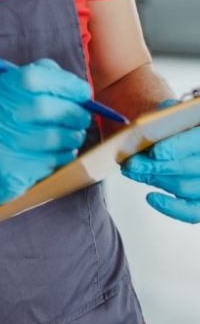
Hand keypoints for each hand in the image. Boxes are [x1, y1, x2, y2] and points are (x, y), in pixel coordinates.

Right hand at [0, 59, 91, 212]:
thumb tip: (74, 83)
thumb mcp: (5, 96)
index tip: (83, 91)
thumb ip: (36, 80)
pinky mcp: (8, 173)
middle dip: (74, 112)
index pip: (31, 78)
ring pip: (52, 138)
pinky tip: (59, 153)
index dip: (64, 82)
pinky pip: (50, 162)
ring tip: (72, 135)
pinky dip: (63, 156)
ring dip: (72, 136)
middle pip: (44, 107)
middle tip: (83, 117)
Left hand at [122, 100, 199, 222]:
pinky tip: (151, 197)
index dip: (175, 148)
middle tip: (130, 164)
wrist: (185, 136)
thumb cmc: (179, 124)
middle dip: (156, 167)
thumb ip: (165, 115)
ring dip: (155, 180)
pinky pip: (192, 211)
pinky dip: (172, 208)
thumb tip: (147, 126)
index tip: (155, 152)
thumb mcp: (175, 112)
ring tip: (132, 171)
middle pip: (188, 168)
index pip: (196, 142)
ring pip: (185, 187)